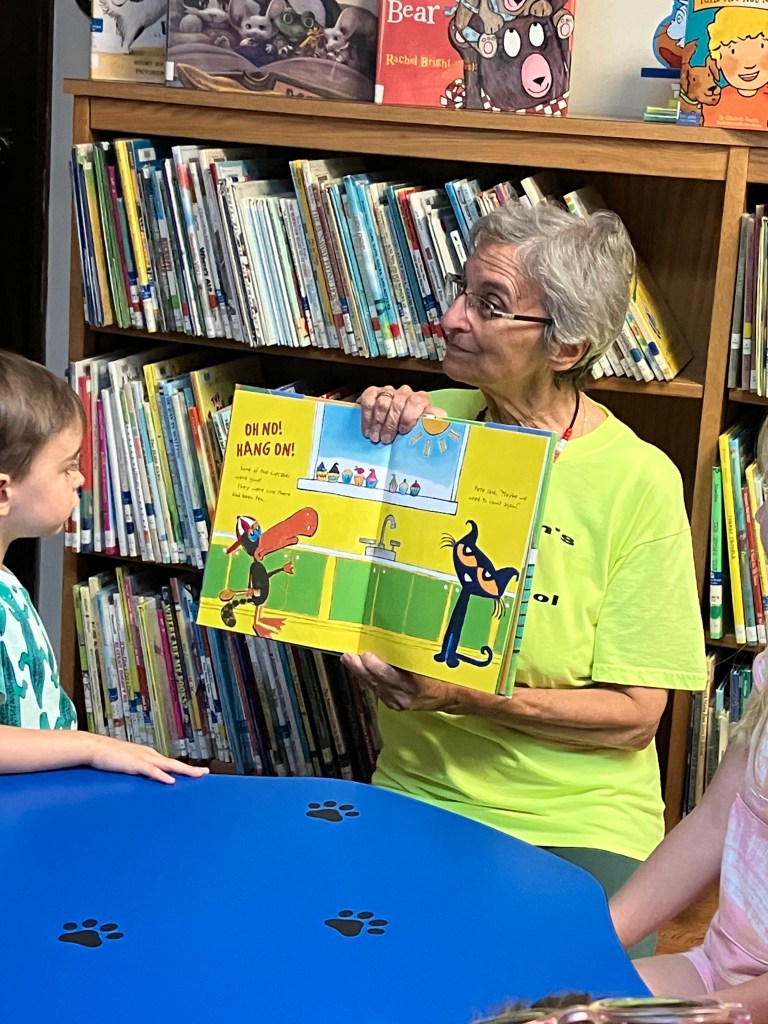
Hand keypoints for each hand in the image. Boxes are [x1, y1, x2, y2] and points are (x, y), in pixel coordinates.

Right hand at [88, 734, 209, 784]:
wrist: (95, 748)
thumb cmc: (110, 757)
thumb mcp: (128, 763)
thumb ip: (138, 769)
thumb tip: (146, 777)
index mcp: (149, 756)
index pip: (171, 763)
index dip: (185, 768)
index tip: (198, 772)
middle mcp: (150, 755)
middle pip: (175, 763)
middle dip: (191, 769)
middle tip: (206, 773)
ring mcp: (143, 759)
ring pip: (168, 765)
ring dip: (184, 770)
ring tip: (197, 775)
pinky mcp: (134, 764)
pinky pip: (151, 771)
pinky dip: (161, 775)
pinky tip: (171, 780)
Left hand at [342, 651, 460, 711]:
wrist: (451, 696)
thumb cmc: (445, 675)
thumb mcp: (435, 662)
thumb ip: (417, 653)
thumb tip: (400, 634)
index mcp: (417, 685)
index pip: (392, 676)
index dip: (377, 667)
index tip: (366, 655)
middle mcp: (404, 696)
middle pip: (378, 682)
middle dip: (361, 668)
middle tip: (349, 656)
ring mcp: (397, 702)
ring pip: (374, 686)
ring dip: (360, 673)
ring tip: (349, 659)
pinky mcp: (394, 704)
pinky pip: (377, 690)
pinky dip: (367, 679)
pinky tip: (360, 670)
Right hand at [358, 385, 446, 443]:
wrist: (395, 423)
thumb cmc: (411, 427)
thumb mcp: (425, 426)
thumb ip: (433, 422)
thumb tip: (440, 420)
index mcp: (420, 399)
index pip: (416, 402)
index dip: (409, 416)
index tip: (403, 431)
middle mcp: (404, 393)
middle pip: (397, 404)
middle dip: (390, 424)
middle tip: (385, 439)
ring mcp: (388, 391)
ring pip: (382, 402)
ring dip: (378, 422)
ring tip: (375, 436)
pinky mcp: (373, 392)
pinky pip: (368, 399)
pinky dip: (366, 416)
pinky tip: (367, 429)